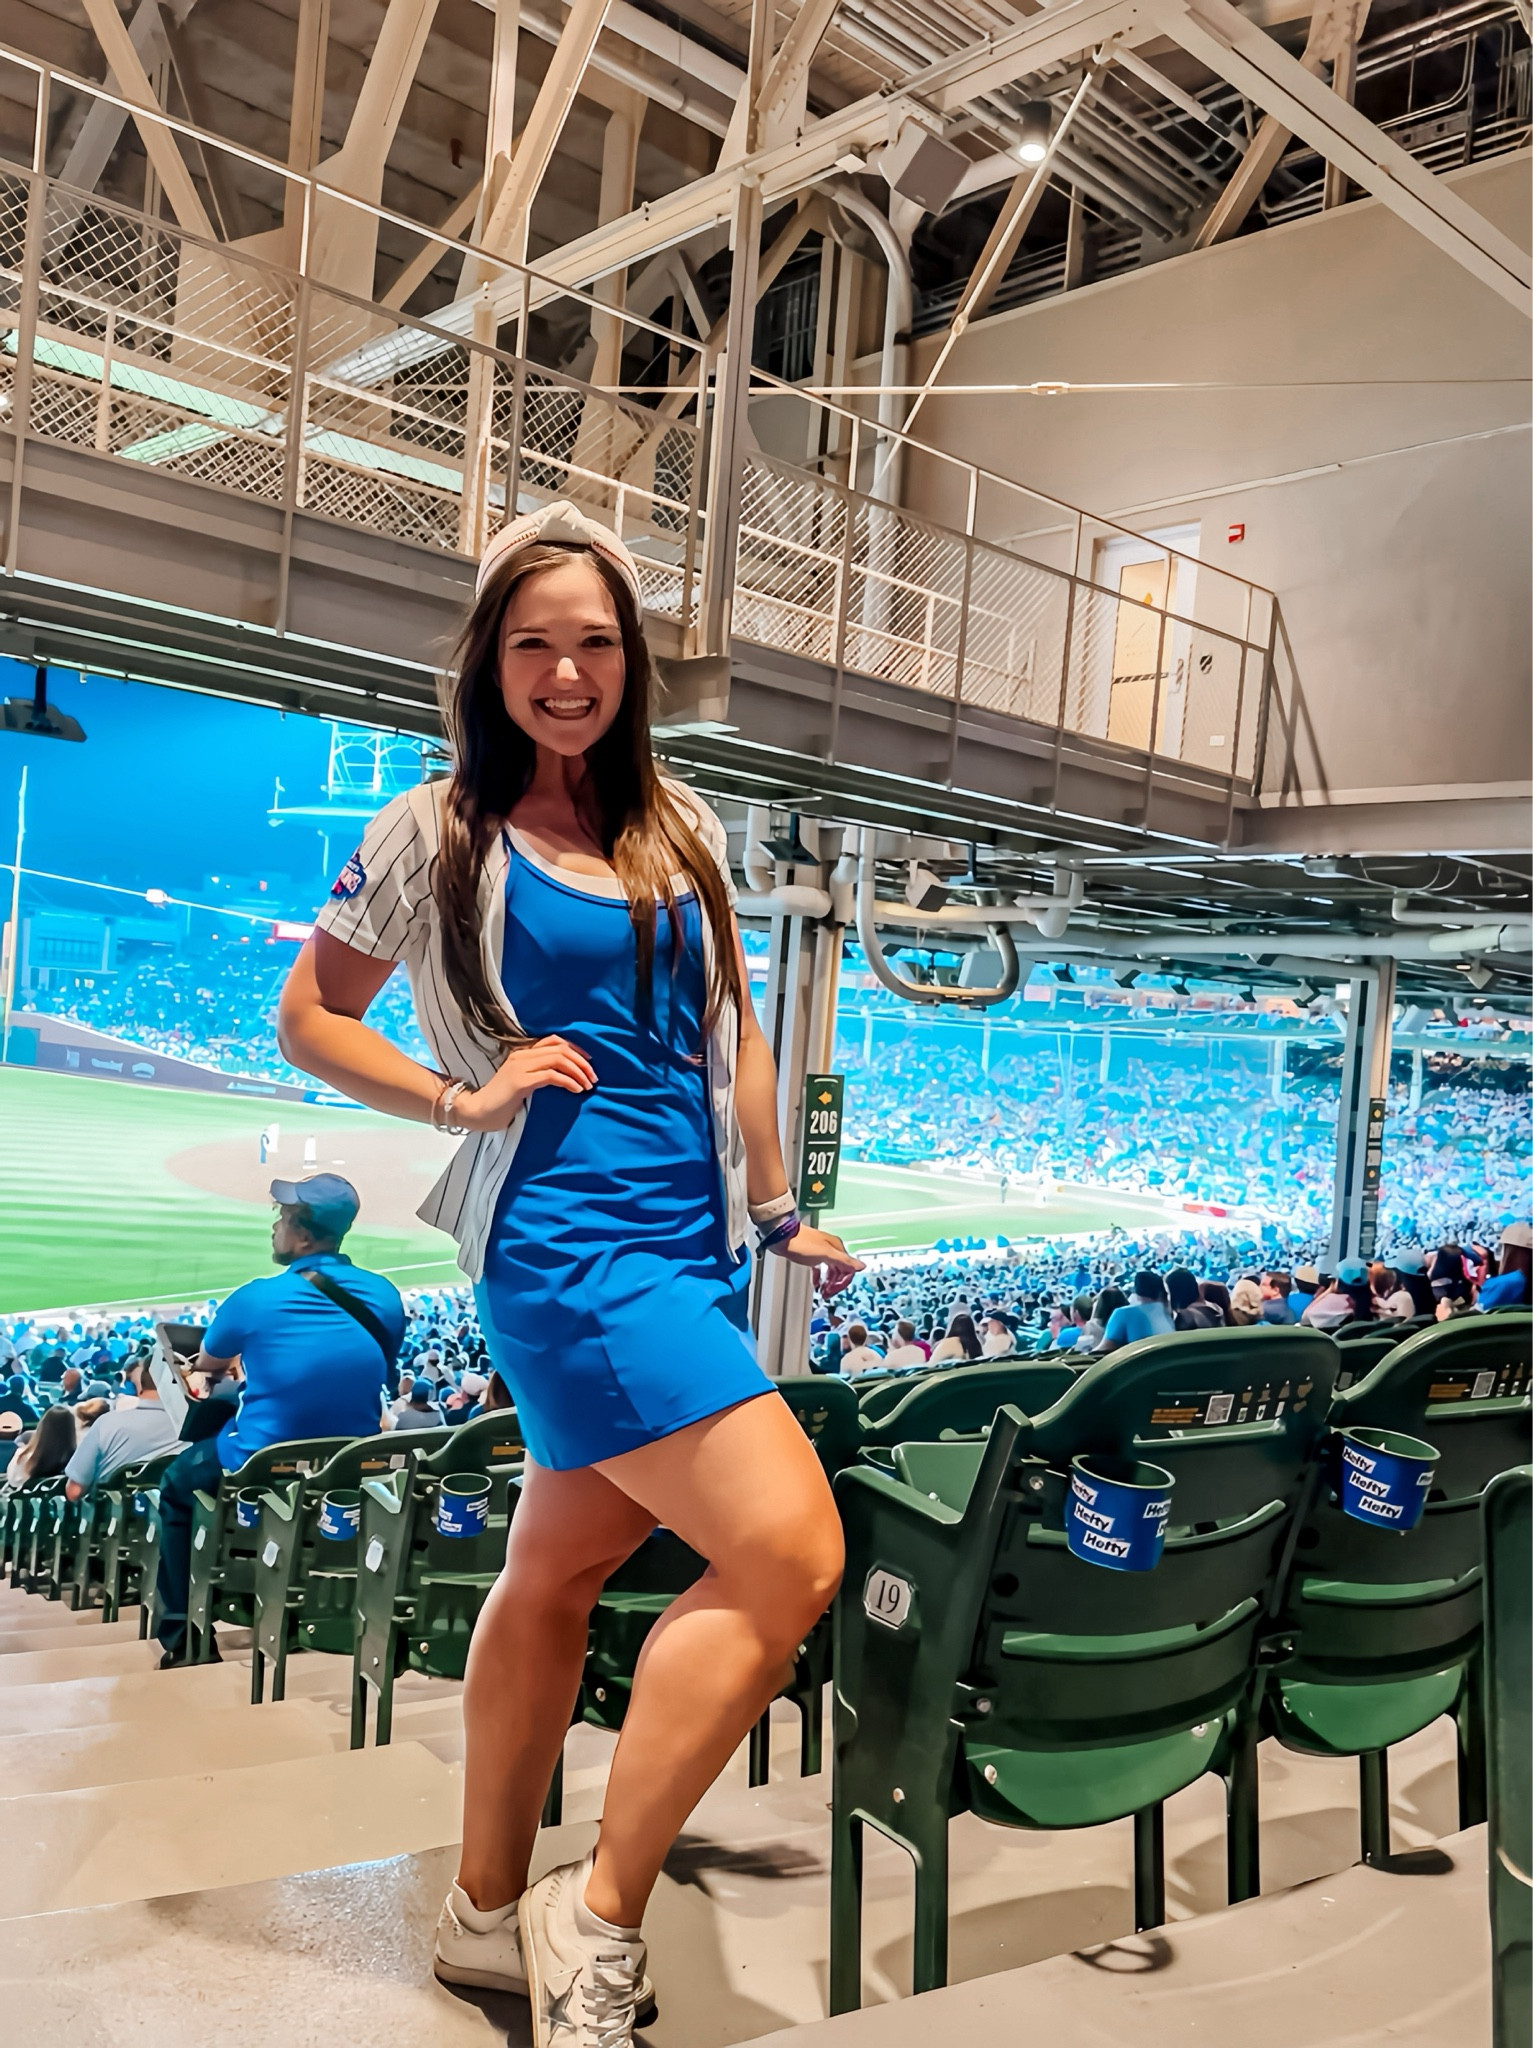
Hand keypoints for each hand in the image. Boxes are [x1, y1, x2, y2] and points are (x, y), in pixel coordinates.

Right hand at [456, 1036, 596, 1132]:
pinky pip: (552, 1076)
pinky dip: (568, 1081)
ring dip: (578, 1071)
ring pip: (558, 1059)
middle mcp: (522, 1055)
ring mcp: (520, 1067)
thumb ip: (538, 1074)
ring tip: (587, 1085)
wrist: (477, 1112)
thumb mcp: (522, 1082)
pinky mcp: (520, 1081)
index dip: (576, 1049)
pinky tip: (576, 1090)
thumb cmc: (501, 1102)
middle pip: (560, 1049)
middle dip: (582, 1062)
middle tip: (593, 1077)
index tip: (589, 1062)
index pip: (554, 1041)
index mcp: (522, 1053)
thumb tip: (566, 1075)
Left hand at [777, 1223, 863, 1298]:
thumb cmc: (800, 1241)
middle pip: (840, 1270)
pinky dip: (819, 1277)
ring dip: (828, 1282)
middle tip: (827, 1294)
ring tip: (823, 1291)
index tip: (834, 1291)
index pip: (848, 1268)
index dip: (842, 1282)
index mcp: (837, 1248)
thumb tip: (861, 1266)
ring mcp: (821, 1252)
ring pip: (831, 1270)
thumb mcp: (825, 1254)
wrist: (781, 1236)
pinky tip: (816, 1283)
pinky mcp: (811, 1255)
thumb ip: (844, 1261)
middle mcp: (831, 1249)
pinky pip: (820, 1269)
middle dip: (835, 1284)